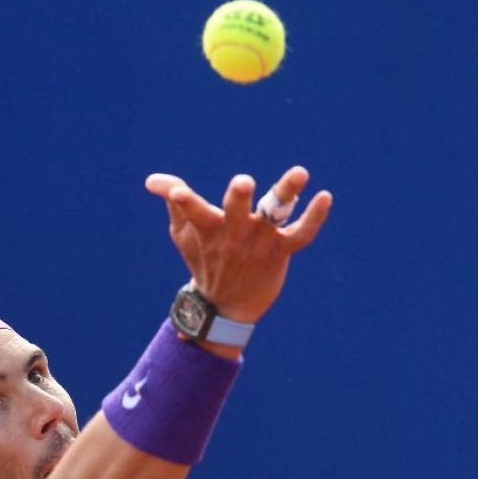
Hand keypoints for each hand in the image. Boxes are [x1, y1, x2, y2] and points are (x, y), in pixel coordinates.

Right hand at [144, 166, 331, 323]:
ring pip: (274, 214)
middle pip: (236, 212)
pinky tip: (325, 196)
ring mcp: (260, 243)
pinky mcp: (282, 250)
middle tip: (243, 182)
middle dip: (238, 198)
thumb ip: (174, 201)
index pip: (193, 212)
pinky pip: (302, 233)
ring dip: (286, 192)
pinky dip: (315, 217)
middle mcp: (234, 235)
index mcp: (208, 229)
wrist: (227, 307)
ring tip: (299, 172)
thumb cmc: (204, 261)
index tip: (176, 192)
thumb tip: (152, 180)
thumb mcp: (183, 234)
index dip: (184, 201)